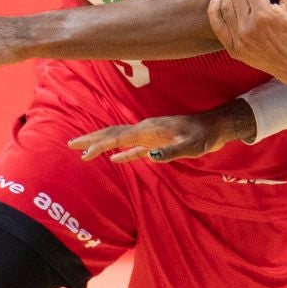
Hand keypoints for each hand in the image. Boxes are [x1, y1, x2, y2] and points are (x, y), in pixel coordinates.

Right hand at [68, 98, 256, 165]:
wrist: (215, 127)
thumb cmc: (205, 137)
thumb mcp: (191, 146)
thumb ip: (171, 151)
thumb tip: (150, 156)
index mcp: (149, 129)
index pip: (117, 137)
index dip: (98, 144)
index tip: (81, 152)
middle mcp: (145, 129)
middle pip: (112, 133)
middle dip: (91, 139)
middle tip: (71, 145)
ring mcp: (150, 135)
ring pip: (119, 138)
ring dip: (101, 145)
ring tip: (85, 152)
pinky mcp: (157, 141)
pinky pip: (134, 147)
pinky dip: (121, 153)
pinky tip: (114, 160)